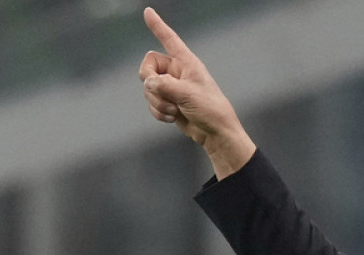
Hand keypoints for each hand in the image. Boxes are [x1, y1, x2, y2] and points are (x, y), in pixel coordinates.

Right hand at [139, 7, 254, 177]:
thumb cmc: (211, 110)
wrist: (216, 134)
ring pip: (148, 88)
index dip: (158, 26)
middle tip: (159, 91)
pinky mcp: (168, 103)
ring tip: (174, 110)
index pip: (170, 40)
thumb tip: (149, 84)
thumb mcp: (188, 95)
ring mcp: (172, 88)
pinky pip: (152, 103)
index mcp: (187, 63)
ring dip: (157, 102)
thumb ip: (165, 86)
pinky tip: (172, 118)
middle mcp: (177, 72)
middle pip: (148, 67)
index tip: (148, 12)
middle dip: (150, 82)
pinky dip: (158, 111)